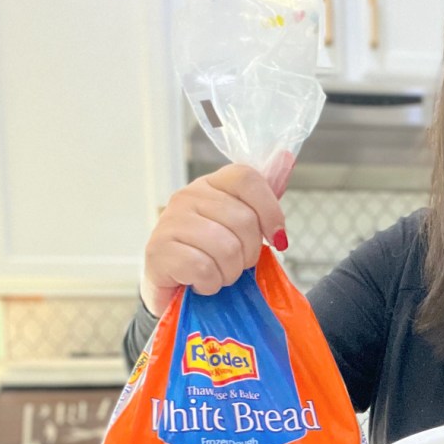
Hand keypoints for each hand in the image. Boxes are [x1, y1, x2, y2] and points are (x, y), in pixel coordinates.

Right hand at [140, 164, 287, 316]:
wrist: (174, 286)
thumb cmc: (212, 254)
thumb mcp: (240, 226)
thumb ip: (262, 198)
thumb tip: (286, 156)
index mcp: (212, 184)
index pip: (247, 178)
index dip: (270, 211)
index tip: (276, 240)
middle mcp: (188, 195)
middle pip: (243, 220)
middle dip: (250, 253)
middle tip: (236, 264)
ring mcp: (170, 220)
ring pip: (226, 247)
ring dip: (230, 272)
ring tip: (219, 275)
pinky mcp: (157, 249)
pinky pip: (203, 268)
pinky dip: (210, 284)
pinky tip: (202, 283)